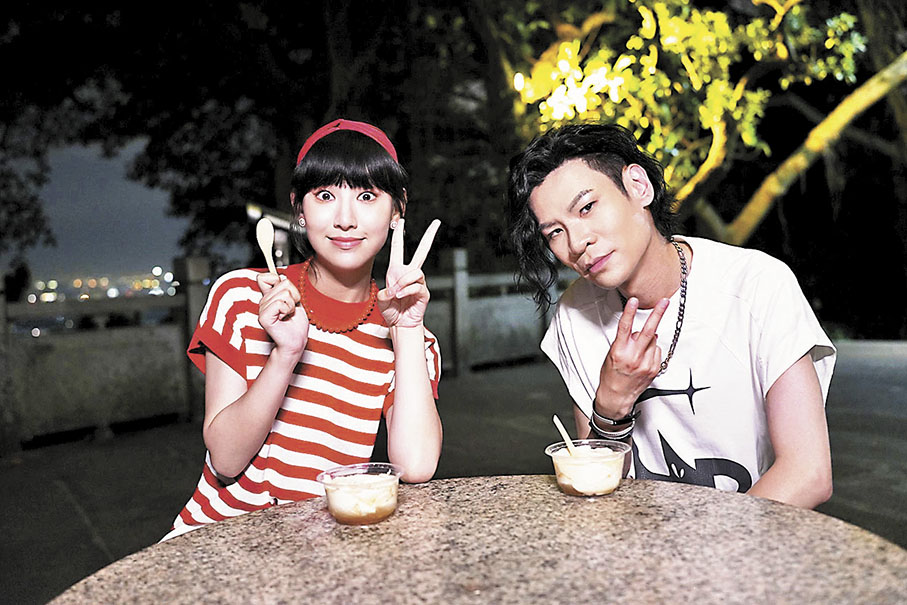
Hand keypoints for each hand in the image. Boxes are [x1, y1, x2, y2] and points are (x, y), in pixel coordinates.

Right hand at [256, 272, 308, 355]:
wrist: (296, 341)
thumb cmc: (296, 324)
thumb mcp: (295, 301)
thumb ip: (287, 288)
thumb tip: (281, 276)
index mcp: (269, 297)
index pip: (265, 277)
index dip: (279, 280)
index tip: (288, 294)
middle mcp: (263, 302)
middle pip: (283, 283)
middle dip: (294, 295)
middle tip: (290, 309)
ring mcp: (262, 310)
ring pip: (284, 294)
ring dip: (292, 305)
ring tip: (288, 314)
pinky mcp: (264, 318)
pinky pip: (279, 304)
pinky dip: (288, 310)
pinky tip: (284, 318)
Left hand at [378, 218, 440, 327]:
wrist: (400, 324)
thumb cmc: (391, 310)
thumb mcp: (382, 299)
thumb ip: (385, 293)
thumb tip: (395, 290)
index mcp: (396, 270)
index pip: (398, 248)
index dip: (398, 234)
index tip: (401, 220)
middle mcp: (409, 274)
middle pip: (423, 251)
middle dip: (430, 236)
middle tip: (437, 222)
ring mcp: (418, 283)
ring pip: (415, 272)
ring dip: (403, 282)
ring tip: (396, 293)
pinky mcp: (424, 292)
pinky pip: (416, 286)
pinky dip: (406, 291)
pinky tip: (400, 297)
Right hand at [595, 296, 668, 418]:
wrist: (617, 396)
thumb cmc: (611, 375)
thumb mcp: (612, 355)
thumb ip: (625, 342)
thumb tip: (638, 332)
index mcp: (619, 352)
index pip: (625, 328)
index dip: (629, 312)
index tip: (633, 301)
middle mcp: (633, 357)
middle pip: (648, 331)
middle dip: (657, 314)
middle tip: (664, 302)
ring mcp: (645, 364)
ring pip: (653, 341)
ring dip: (648, 340)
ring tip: (638, 351)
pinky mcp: (654, 369)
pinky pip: (657, 351)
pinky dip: (652, 350)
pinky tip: (644, 358)